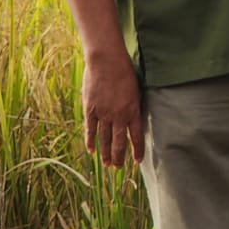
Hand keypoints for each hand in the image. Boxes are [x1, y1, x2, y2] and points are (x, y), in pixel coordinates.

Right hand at [83, 49, 144, 167]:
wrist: (107, 61)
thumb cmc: (125, 71)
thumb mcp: (137, 90)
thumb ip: (135, 106)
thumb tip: (135, 119)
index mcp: (132, 111)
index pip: (136, 137)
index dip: (137, 151)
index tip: (137, 162)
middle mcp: (118, 116)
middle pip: (119, 143)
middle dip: (119, 157)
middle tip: (118, 168)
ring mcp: (103, 114)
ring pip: (105, 140)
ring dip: (106, 154)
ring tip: (107, 164)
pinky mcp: (90, 110)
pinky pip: (90, 130)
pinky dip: (90, 141)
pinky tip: (91, 150)